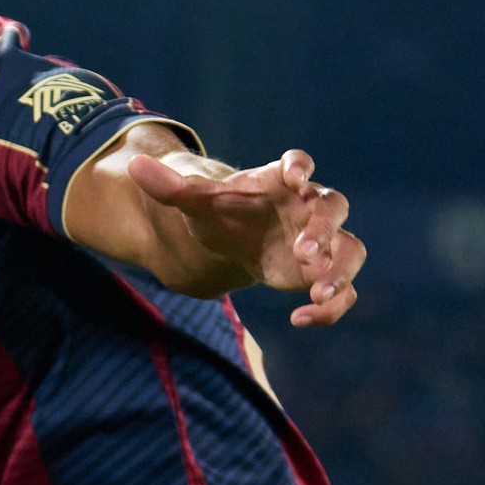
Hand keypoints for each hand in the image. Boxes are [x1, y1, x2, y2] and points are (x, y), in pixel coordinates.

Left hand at [114, 139, 365, 327]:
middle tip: (305, 253)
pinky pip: (344, 290)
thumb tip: (133, 166)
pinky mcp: (322, 275)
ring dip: (341, 270)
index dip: (300, 168)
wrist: (235, 238)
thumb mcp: (195, 202)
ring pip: (351, 249)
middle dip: (324, 230)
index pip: (299, 165)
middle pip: (334, 208)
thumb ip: (170, 188)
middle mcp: (309, 208)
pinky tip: (300, 319)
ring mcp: (323, 242)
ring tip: (318, 293)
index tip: (296, 176)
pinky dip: (331, 308)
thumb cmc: (223, 212)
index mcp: (280, 182)